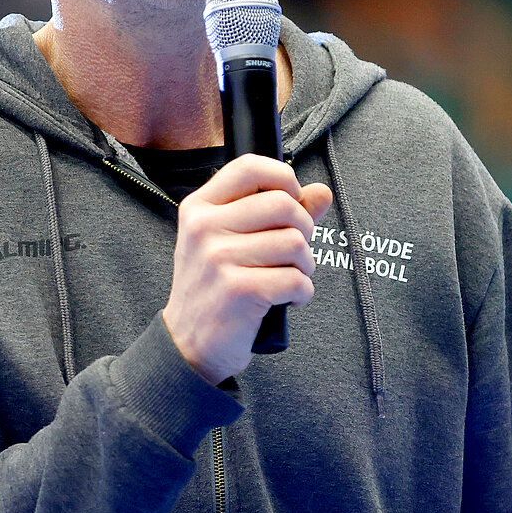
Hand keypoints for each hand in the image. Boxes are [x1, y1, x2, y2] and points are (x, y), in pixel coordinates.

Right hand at [161, 154, 334, 384]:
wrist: (189, 346)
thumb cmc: (215, 289)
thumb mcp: (232, 243)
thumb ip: (278, 214)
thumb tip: (322, 191)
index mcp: (199, 208)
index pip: (250, 166)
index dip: (284, 179)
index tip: (292, 203)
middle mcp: (204, 228)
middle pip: (283, 204)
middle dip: (304, 230)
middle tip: (294, 253)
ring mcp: (218, 258)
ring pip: (295, 243)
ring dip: (305, 266)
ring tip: (289, 278)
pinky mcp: (237, 290)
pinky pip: (296, 280)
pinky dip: (302, 293)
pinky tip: (287, 300)